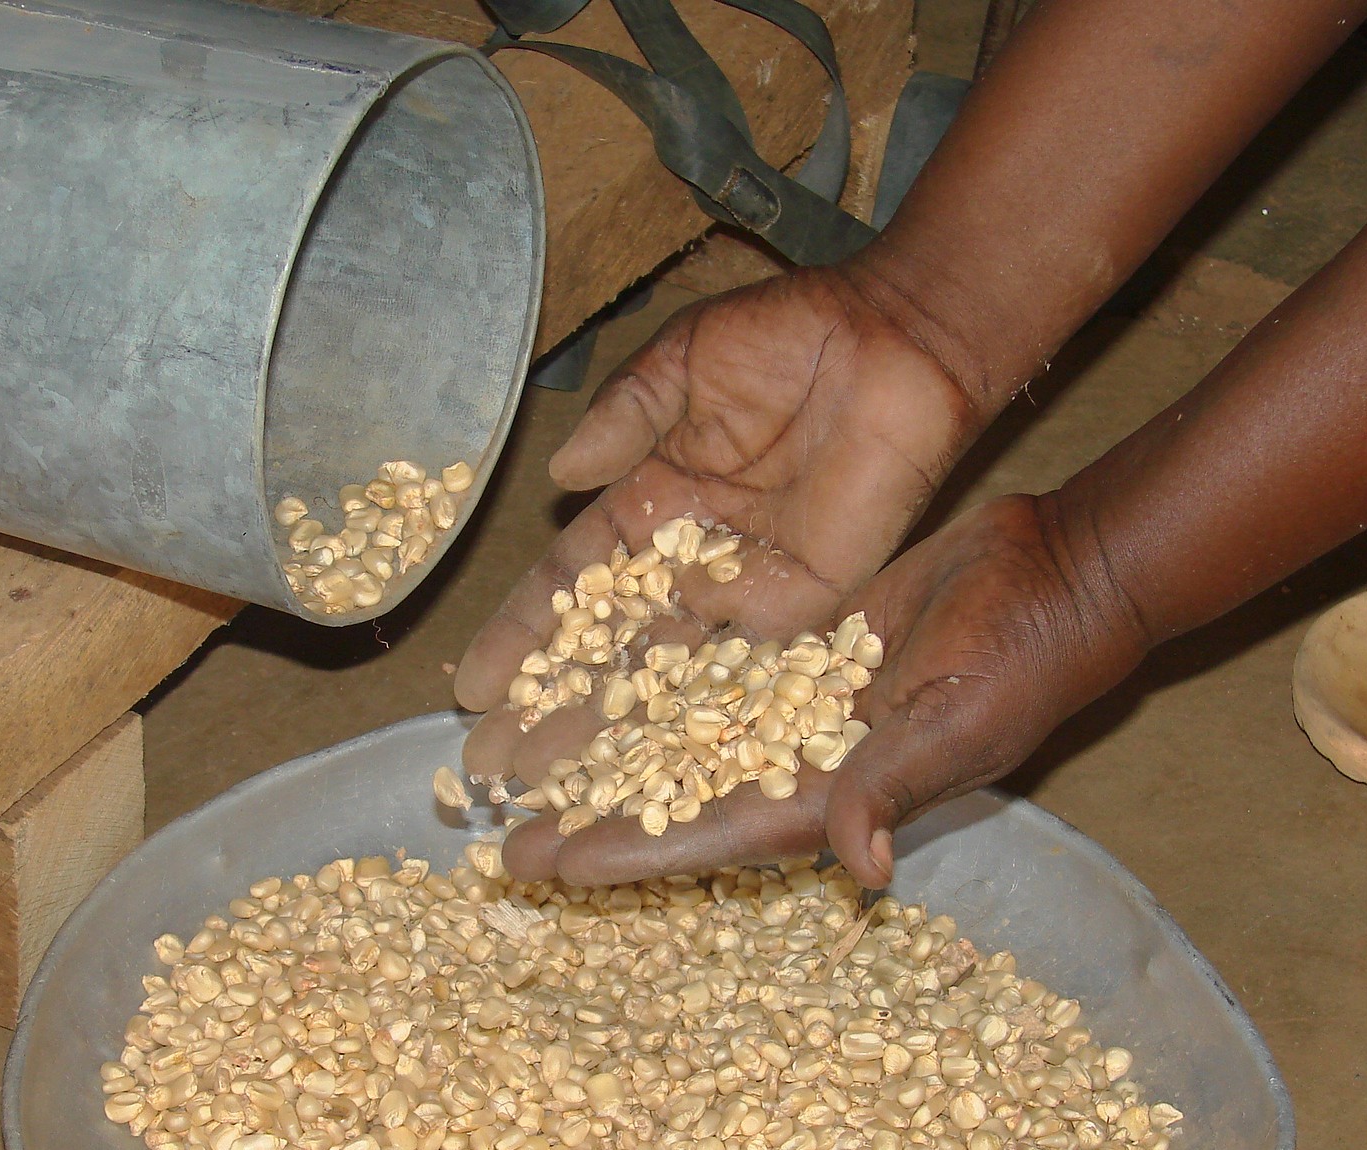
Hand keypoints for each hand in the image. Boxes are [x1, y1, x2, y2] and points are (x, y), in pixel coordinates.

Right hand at [454, 265, 985, 789]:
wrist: (895, 343)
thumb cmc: (788, 335)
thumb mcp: (682, 362)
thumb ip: (624, 417)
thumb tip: (561, 476)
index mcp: (651, 497)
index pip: (572, 582)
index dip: (523, 635)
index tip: (472, 686)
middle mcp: (691, 556)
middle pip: (609, 646)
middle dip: (551, 705)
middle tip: (496, 770)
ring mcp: (747, 587)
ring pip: (665, 672)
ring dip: (611, 730)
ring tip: (554, 788)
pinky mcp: (806, 605)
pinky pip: (742, 665)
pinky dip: (699, 712)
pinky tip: (654, 760)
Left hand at [500, 494, 1153, 886]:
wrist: (1056, 576)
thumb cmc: (1021, 656)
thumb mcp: (960, 721)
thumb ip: (894, 784)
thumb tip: (858, 865)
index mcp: (837, 790)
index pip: (712, 833)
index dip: (630, 851)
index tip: (552, 863)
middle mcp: (802, 755)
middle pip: (675, 796)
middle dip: (593, 816)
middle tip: (500, 831)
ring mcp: (795, 701)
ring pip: (678, 736)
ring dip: (607, 751)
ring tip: (524, 762)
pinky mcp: (797, 645)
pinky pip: (708, 673)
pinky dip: (651, 683)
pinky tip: (592, 678)